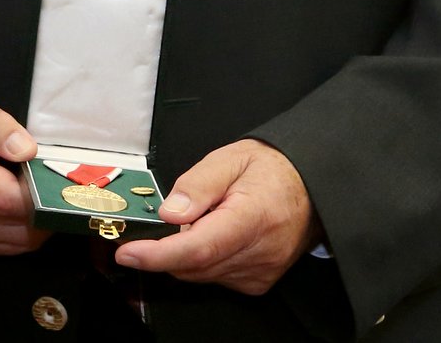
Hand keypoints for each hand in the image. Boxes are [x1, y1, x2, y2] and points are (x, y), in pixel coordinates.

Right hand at [0, 95, 46, 255]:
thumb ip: (0, 127)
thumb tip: (26, 150)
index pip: (8, 199)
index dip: (39, 192)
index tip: (53, 177)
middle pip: (23, 223)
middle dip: (46, 204)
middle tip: (48, 180)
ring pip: (25, 239)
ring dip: (38, 218)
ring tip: (32, 190)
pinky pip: (15, 245)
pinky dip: (26, 227)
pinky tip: (21, 205)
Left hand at [114, 139, 318, 293]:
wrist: (312, 188)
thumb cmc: (273, 170)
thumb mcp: (230, 158)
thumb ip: (197, 184)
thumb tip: (169, 212)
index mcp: (252, 217)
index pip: (198, 248)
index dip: (158, 255)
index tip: (128, 253)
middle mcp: (259, 252)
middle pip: (193, 265)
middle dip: (168, 246)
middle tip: (173, 214)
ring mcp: (260, 271)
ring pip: (201, 274)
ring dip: (187, 250)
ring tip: (206, 215)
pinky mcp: (258, 281)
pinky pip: (215, 276)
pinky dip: (203, 258)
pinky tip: (216, 232)